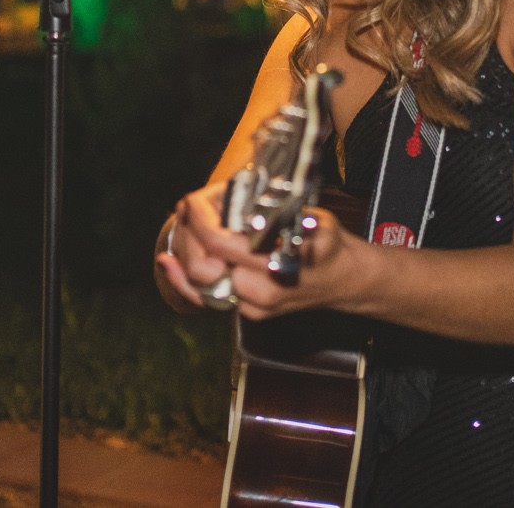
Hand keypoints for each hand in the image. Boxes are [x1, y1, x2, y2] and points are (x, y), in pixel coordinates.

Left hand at [155, 185, 358, 320]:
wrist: (345, 280)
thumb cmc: (329, 244)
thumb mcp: (313, 220)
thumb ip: (282, 215)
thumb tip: (246, 198)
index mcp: (277, 267)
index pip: (222, 245)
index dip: (200, 221)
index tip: (192, 199)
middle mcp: (262, 293)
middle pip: (203, 269)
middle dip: (187, 236)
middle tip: (185, 210)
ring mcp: (254, 308)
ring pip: (199, 287)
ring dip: (183, 254)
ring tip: (180, 226)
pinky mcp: (249, 314)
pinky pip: (209, 298)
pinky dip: (184, 280)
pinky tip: (169, 262)